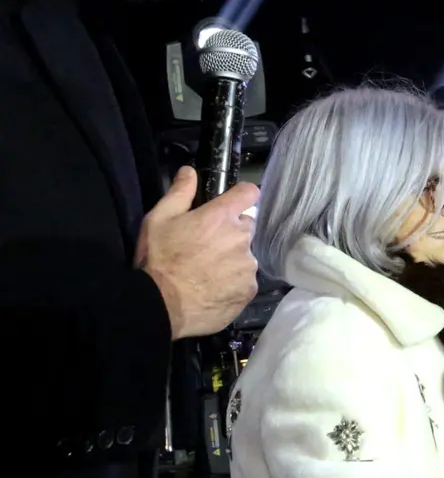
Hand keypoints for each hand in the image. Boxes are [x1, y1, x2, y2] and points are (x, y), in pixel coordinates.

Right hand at [137, 166, 259, 339]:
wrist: (161, 306)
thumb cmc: (159, 259)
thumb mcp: (160, 219)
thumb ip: (180, 192)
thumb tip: (189, 171)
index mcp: (222, 216)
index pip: (249, 193)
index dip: (241, 196)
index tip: (231, 205)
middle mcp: (242, 237)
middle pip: (246, 227)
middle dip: (231, 232)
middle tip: (207, 245)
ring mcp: (248, 265)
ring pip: (246, 255)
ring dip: (233, 258)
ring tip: (208, 271)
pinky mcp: (249, 289)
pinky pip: (246, 280)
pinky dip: (234, 282)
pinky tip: (214, 287)